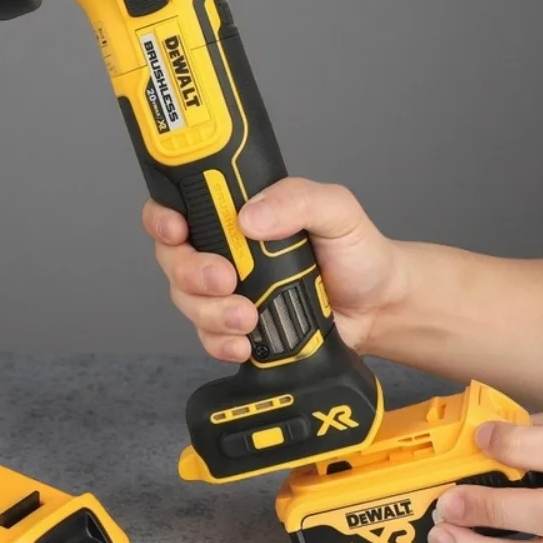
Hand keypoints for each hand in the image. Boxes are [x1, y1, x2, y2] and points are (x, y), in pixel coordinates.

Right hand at [141, 178, 406, 361]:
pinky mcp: (235, 328)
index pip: (180, 204)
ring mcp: (226, 291)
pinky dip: (220, 342)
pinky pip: (206, 337)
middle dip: (190, 271)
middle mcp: (224, 250)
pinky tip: (244, 342)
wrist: (378, 308)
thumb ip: (296, 200)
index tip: (176, 228)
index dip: (164, 216)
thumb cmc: (356, 252)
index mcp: (237, 212)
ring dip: (210, 311)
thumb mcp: (335, 209)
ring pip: (186, 300)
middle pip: (173, 258)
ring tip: (249, 316)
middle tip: (225, 279)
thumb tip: (251, 216)